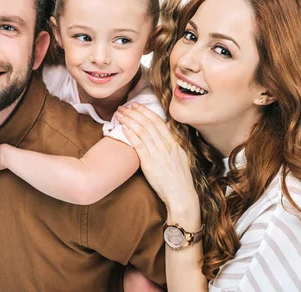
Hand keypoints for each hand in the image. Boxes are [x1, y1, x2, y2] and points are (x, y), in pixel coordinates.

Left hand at [116, 103, 199, 217]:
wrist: (181, 195)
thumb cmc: (180, 178)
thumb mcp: (181, 156)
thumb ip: (173, 140)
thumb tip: (167, 126)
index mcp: (173, 143)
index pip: (158, 121)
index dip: (145, 111)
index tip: (136, 105)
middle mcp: (166, 145)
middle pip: (148, 123)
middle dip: (134, 112)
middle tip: (124, 107)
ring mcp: (158, 154)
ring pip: (142, 131)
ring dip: (129, 120)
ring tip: (120, 114)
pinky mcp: (150, 163)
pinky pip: (139, 145)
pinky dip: (131, 135)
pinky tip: (123, 128)